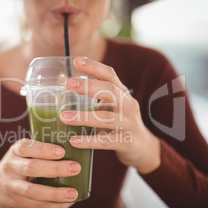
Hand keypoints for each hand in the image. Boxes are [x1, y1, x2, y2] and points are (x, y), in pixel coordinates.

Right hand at [0, 139, 80, 207]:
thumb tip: (74, 148)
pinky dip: (54, 205)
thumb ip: (41, 150)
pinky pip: (37, 205)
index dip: (44, 150)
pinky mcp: (18, 201)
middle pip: (32, 168)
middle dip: (55, 169)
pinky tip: (69, 203)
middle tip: (75, 168)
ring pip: (32, 191)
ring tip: (73, 193)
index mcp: (15, 151)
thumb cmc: (19, 164)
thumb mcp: (23, 153)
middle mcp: (11, 167)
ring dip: (55, 193)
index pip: (26, 148)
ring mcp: (12, 186)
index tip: (62, 151)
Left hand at [60, 57, 160, 173]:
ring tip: (64, 116)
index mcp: (122, 93)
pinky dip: (89, 141)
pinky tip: (73, 141)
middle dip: (88, 86)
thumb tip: (67, 87)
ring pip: (106, 118)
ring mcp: (128, 123)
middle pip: (110, 91)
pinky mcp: (126, 141)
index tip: (76, 61)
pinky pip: (105, 141)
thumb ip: (97, 96)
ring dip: (83, 117)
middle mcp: (127, 105)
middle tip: (68, 84)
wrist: (143, 147)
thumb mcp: (113, 105)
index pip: (109, 75)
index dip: (94, 66)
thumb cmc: (121, 122)